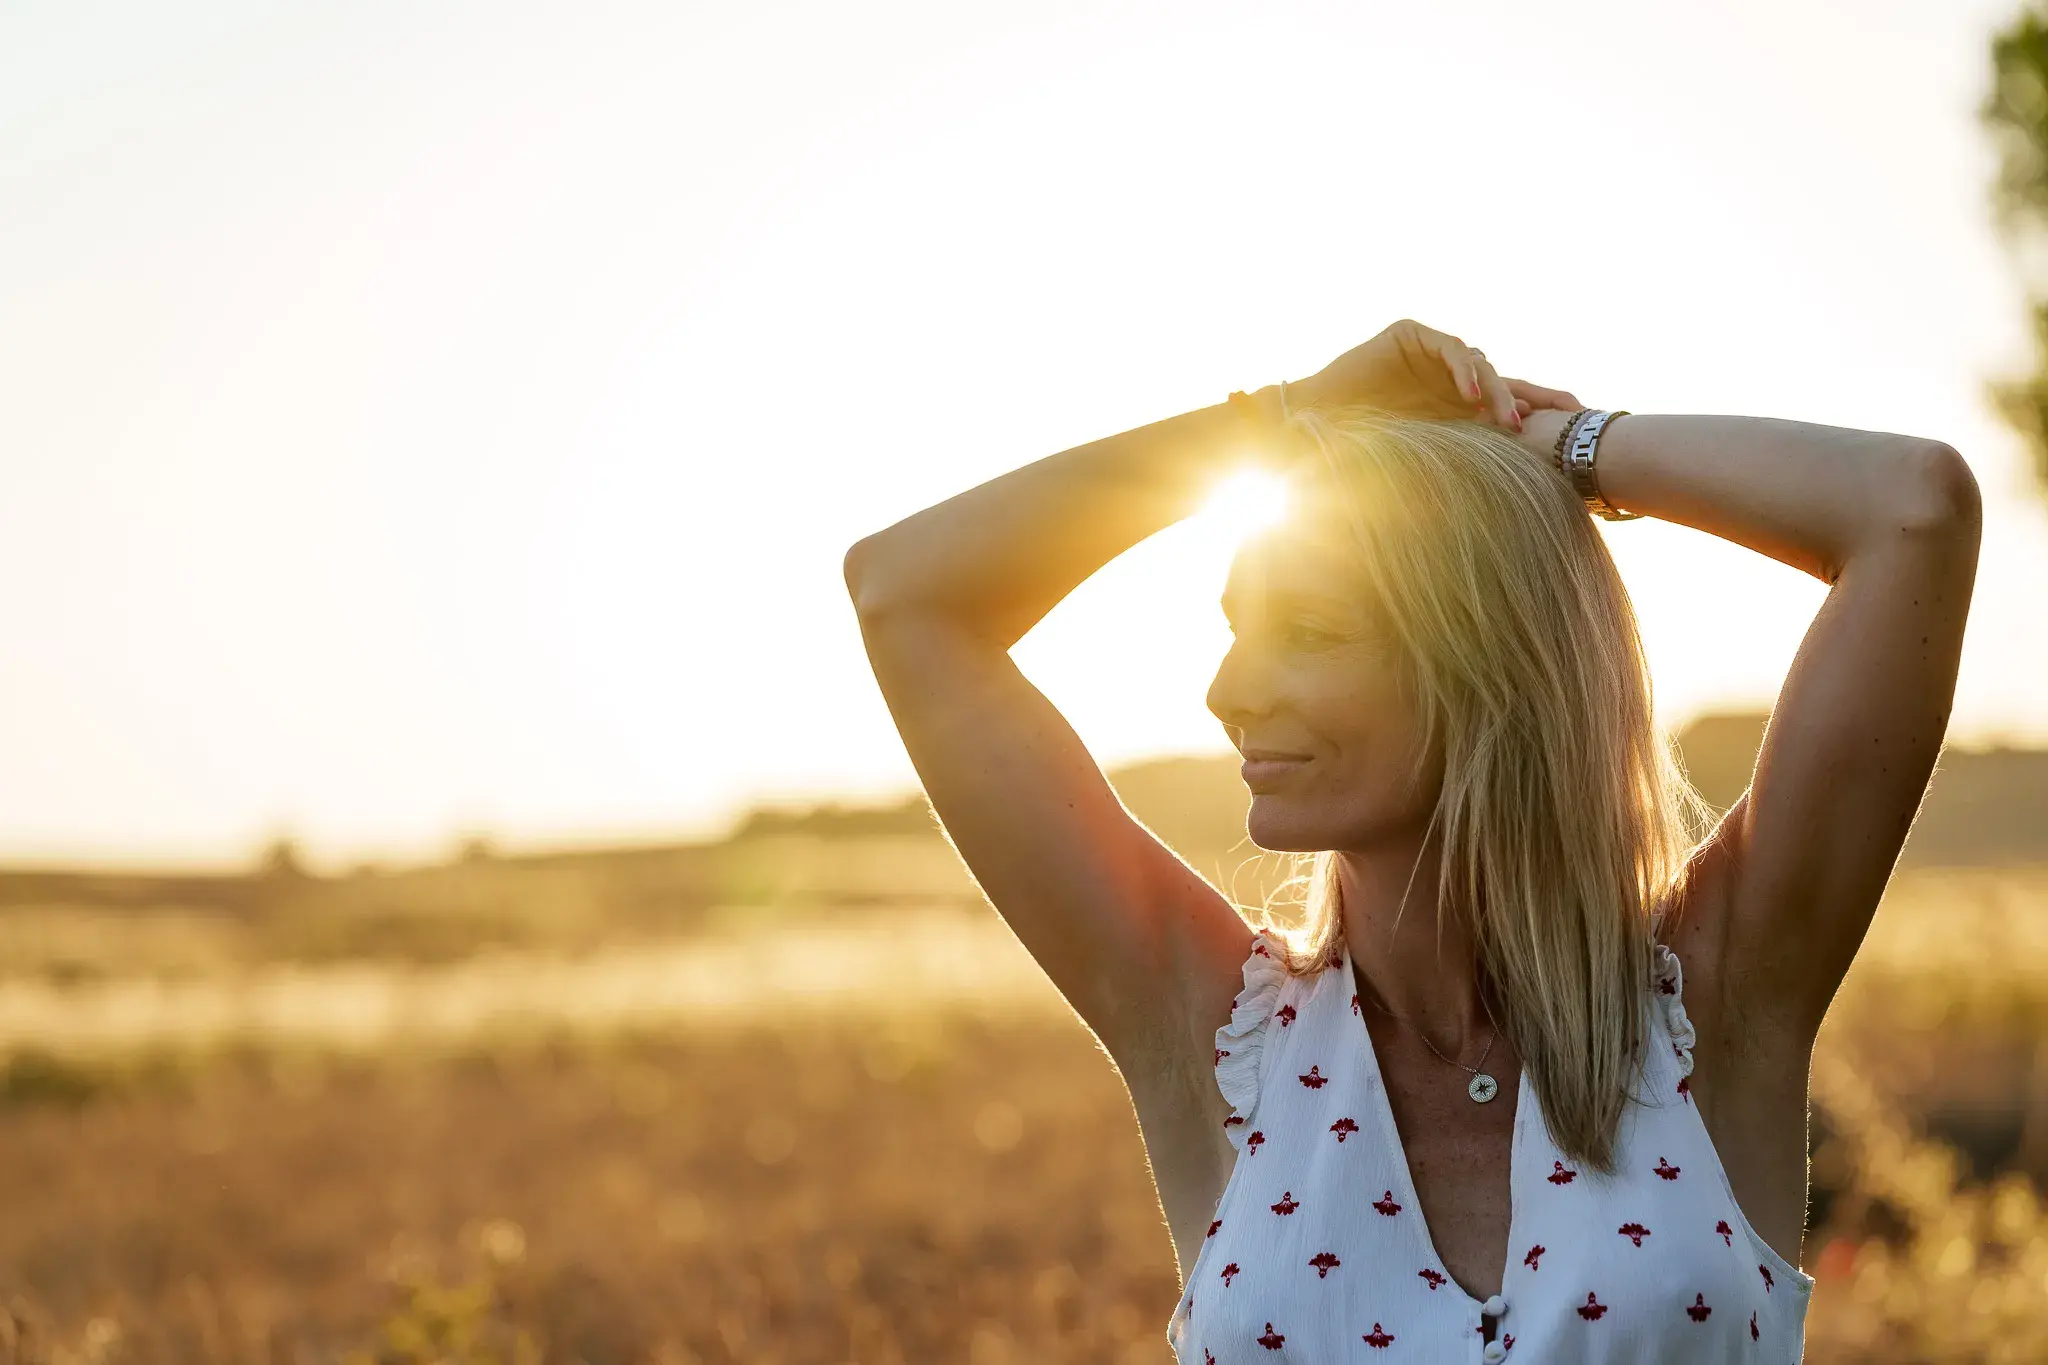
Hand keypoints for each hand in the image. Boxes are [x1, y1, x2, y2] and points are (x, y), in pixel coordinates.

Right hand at [1290, 319, 1585, 433]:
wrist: (1314, 427)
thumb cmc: (1362, 450)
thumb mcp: (1428, 458)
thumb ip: (1466, 457)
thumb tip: (1522, 499)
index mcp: (1454, 403)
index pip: (1509, 399)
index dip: (1545, 403)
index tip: (1582, 418)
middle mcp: (1448, 375)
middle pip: (1505, 378)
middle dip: (1534, 397)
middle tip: (1553, 421)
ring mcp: (1430, 352)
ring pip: (1480, 364)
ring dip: (1497, 393)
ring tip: (1504, 421)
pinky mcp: (1411, 335)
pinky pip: (1449, 348)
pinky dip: (1463, 371)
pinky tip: (1471, 396)